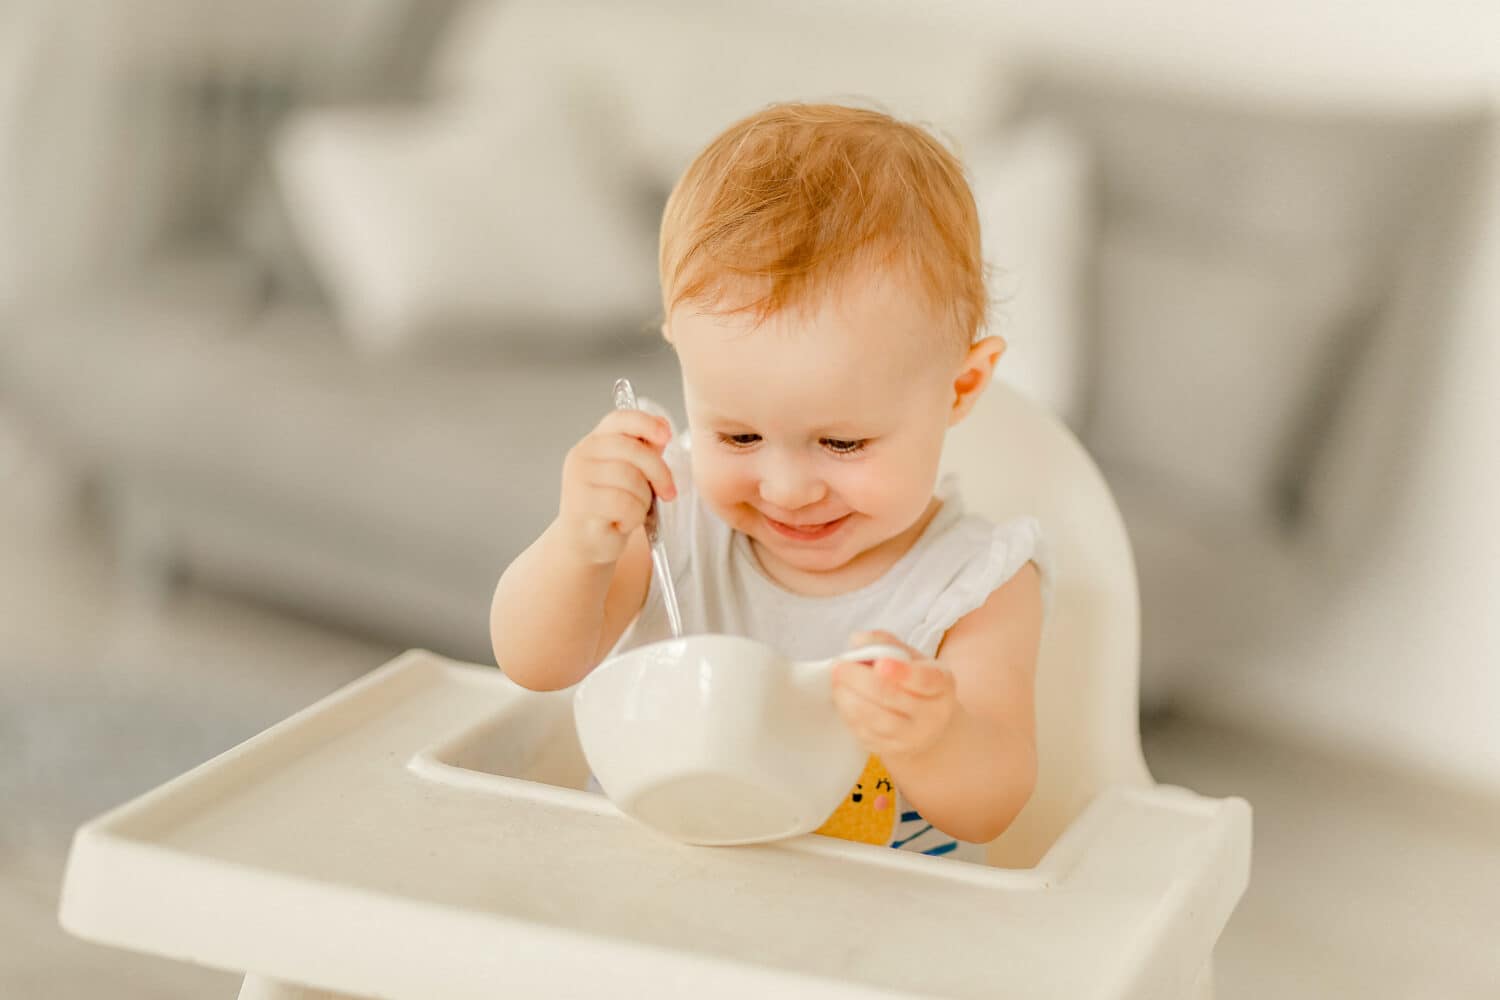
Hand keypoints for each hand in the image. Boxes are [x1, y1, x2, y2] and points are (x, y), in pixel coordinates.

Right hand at [556, 409, 675, 564]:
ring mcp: (578, 479)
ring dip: (643, 501)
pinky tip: (621, 523)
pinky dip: (633, 518)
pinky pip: (625, 504)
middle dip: (659, 474)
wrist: (584, 544)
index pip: (620, 420)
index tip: (667, 436)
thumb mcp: (630, 475)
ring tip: (632, 511)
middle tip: (668, 493)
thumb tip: (662, 426)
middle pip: (634, 451)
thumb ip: (644, 451)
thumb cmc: (610, 509)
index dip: (646, 423)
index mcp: (594, 442)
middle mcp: (582, 456)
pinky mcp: (581, 504)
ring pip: (632, 480)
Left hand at [832, 630, 956, 758]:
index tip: (880, 663)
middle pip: (891, 697)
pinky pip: (866, 733)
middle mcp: (933, 714)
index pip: (924, 679)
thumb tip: (858, 641)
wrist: (924, 723)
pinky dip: (849, 715)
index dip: (902, 672)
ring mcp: (913, 736)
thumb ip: (884, 642)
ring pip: (876, 719)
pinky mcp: (892, 750)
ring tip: (836, 682)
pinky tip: (842, 699)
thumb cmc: (912, 681)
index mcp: (941, 683)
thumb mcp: (909, 657)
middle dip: (859, 679)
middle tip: (838, 666)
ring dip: (849, 698)